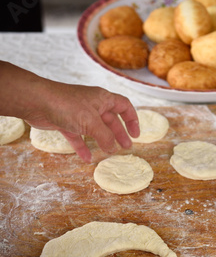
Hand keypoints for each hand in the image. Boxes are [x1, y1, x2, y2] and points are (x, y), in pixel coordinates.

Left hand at [0, 61, 139, 161]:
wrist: (37, 102)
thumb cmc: (66, 105)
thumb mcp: (91, 122)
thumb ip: (105, 137)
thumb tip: (113, 148)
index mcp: (102, 98)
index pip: (124, 106)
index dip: (132, 119)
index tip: (136, 134)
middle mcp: (92, 104)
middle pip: (111, 120)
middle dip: (119, 133)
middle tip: (126, 147)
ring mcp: (79, 113)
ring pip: (95, 129)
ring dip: (103, 141)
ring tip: (110, 153)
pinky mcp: (66, 122)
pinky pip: (78, 136)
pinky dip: (83, 146)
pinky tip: (87, 158)